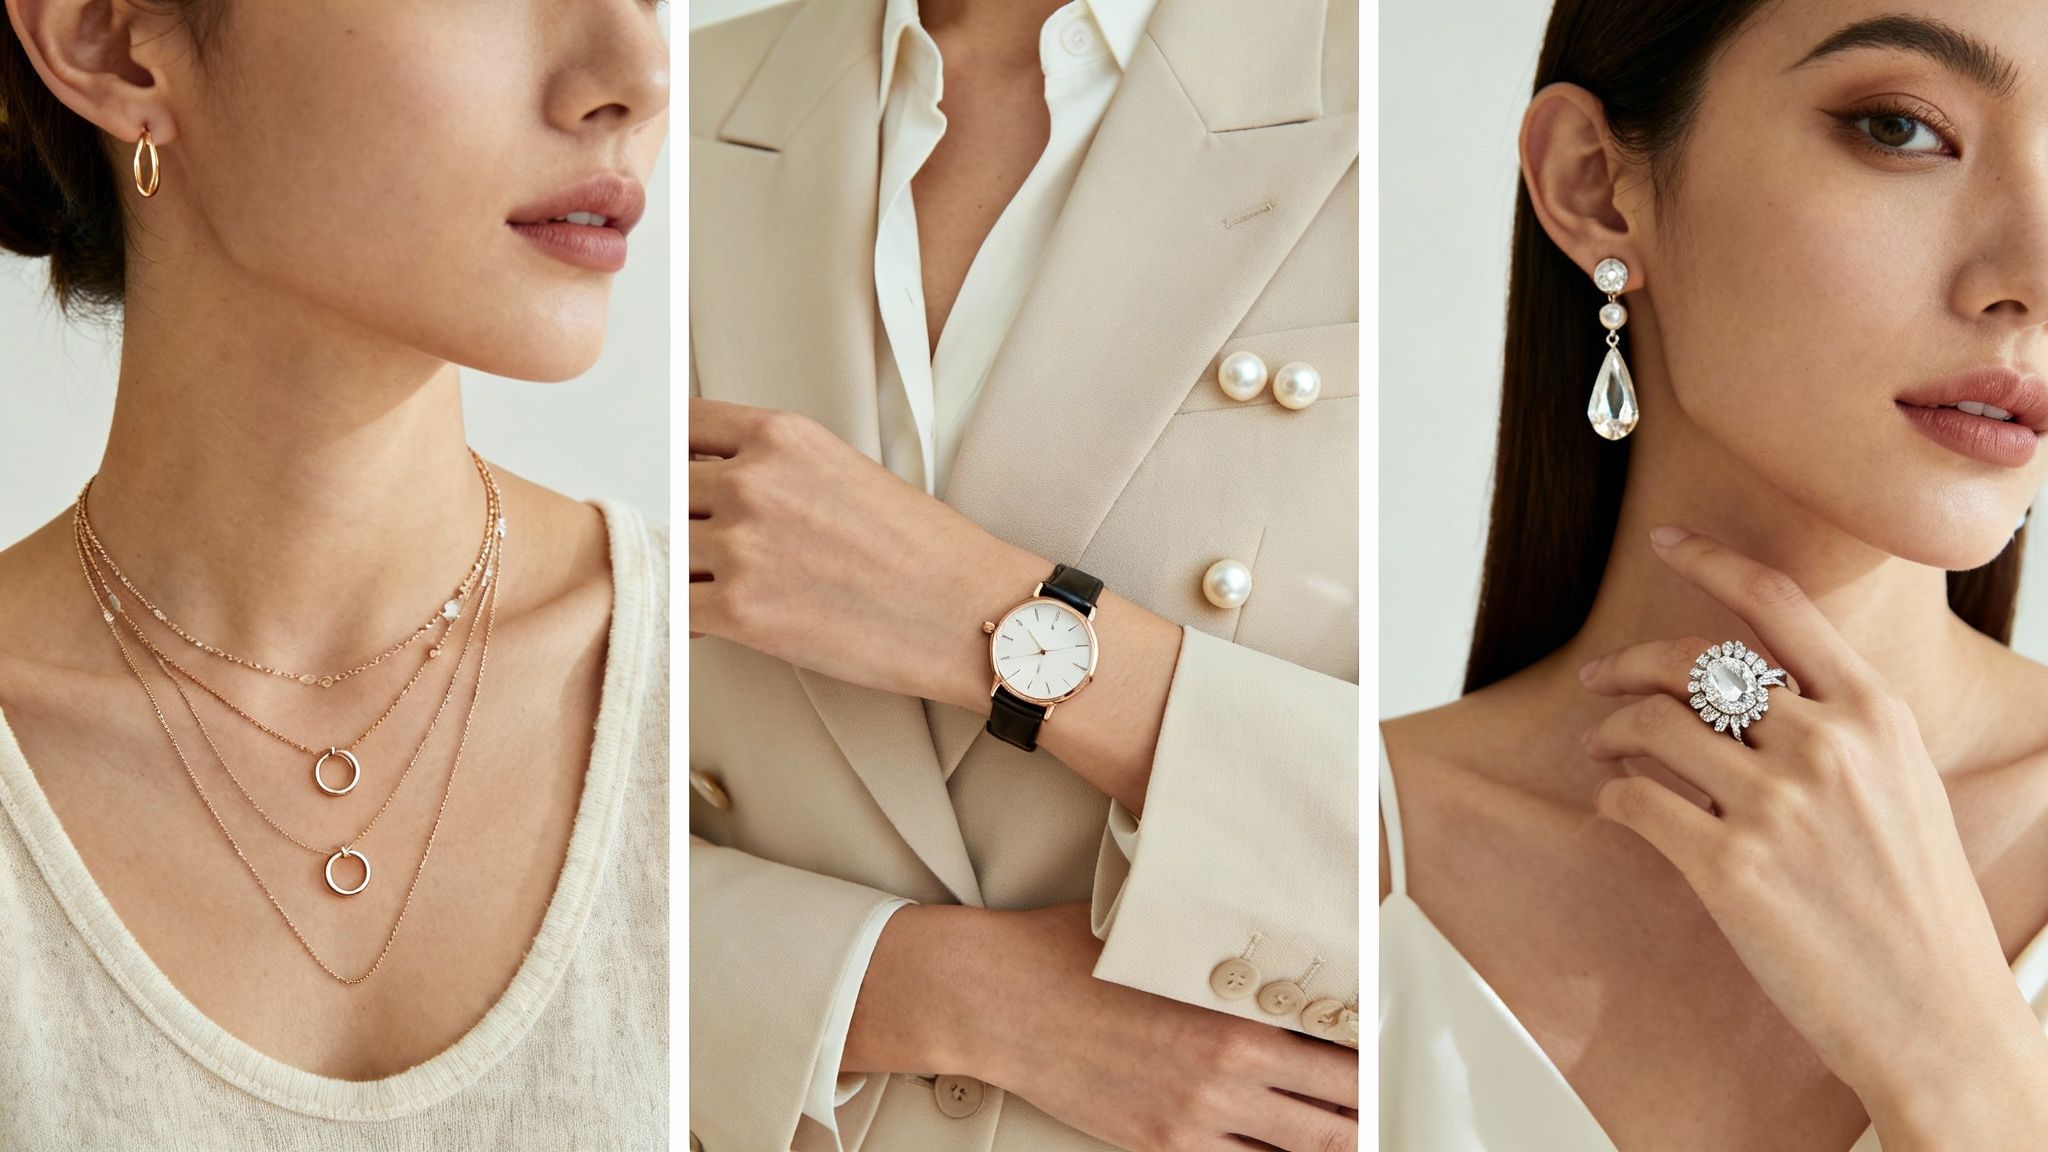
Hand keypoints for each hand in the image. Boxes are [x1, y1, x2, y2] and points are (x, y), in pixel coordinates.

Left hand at [687, 396, 1041, 708]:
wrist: (970, 614)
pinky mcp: (739, 612)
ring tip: (723, 589)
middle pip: (673, 493)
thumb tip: (725, 485)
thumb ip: (781, 469)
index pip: (687, 427)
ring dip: (689, 572)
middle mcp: (752, 482)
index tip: (696, 486)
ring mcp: (741, 546)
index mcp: (782, 436)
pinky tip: (718, 622)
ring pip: (668, 551)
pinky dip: (688, 619)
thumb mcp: (848, 471)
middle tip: (719, 549)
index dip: (688, 461)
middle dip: (692, 522)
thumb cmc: (927, 551)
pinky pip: (675, 609)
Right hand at [969, 902, 1356, 1151]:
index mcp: (1235, 1010)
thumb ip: (1224, 949)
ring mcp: (1194, 1118)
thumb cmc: (1070, 952)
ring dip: (1334, 1142)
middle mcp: (1226, 1072)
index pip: (1339, 1044)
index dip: (1377, 1054)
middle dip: (1371, 1112)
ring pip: (1299, 1151)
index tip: (1393, 1050)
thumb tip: (1267, 928)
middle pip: (1338, 1111)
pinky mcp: (1160, 1144)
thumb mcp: (1164, 932)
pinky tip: (1285, 1150)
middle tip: (1393, 1106)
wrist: (998, 999)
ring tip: (1358, 1134)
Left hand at [1577, 526, 2046, 1118]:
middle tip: (1599, 680)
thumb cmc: (1916, 907)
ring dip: (1611, 732)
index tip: (1667, 541)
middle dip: (1630, 664)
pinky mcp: (1726, 866)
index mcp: (1874, 715)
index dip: (1712, 560)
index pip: (1780, 604)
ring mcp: (1773, 805)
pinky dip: (1611, 796)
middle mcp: (1824, 745)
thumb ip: (1836, 729)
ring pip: (1651, 726)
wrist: (1937, 1015)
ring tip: (1603, 747)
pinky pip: (1633, 801)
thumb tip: (1751, 696)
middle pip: (1694, 661)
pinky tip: (1616, 805)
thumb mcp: (1902, 786)